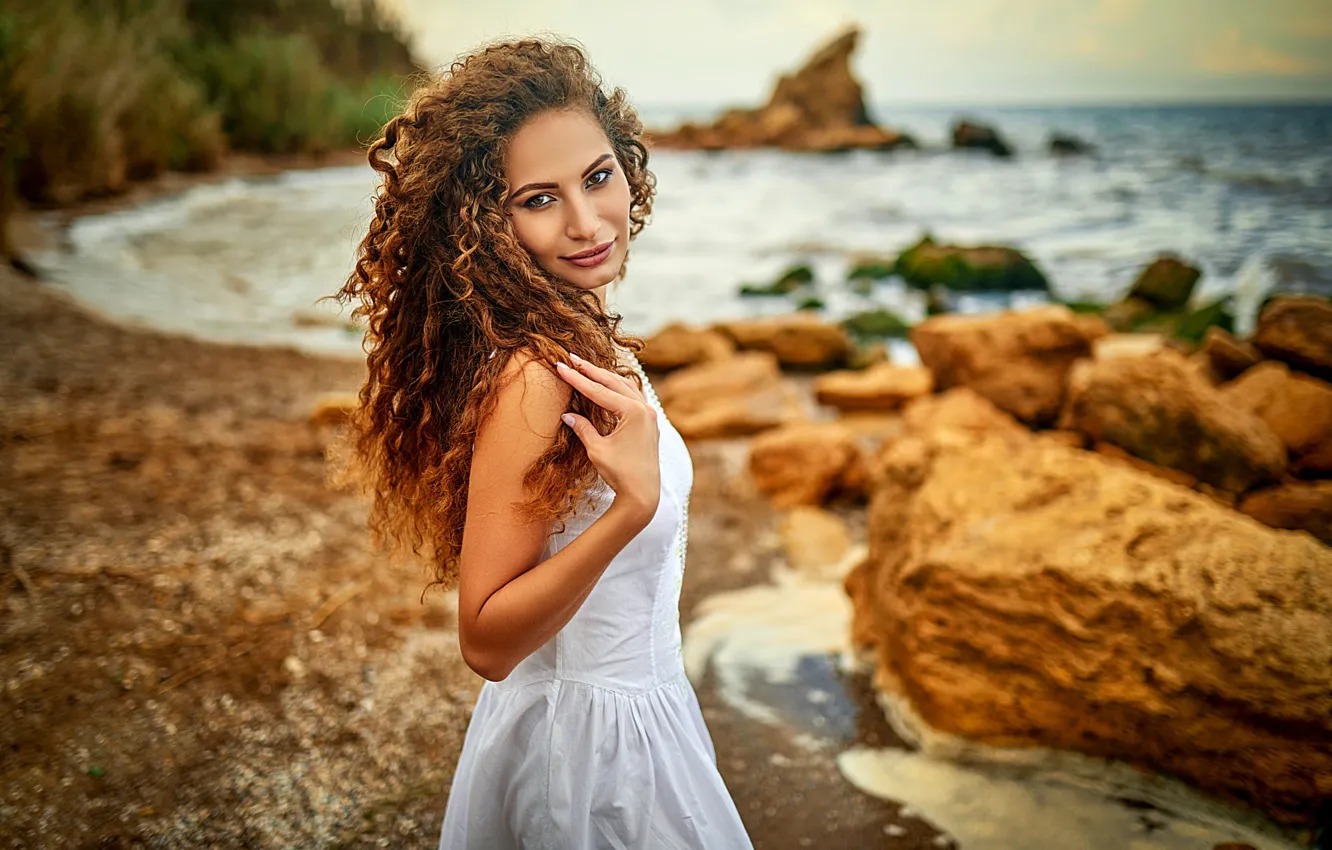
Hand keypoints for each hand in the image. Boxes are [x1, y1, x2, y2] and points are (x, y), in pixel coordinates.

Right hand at [555, 352, 660, 521]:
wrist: (643, 494)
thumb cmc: (620, 473)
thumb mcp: (597, 449)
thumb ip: (583, 428)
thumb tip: (567, 414)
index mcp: (634, 412)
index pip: (599, 391)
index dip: (577, 379)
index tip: (561, 366)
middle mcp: (645, 409)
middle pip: (613, 382)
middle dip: (591, 370)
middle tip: (572, 358)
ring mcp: (649, 415)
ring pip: (625, 387)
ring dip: (605, 377)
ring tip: (587, 367)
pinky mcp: (649, 423)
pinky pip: (633, 397)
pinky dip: (618, 389)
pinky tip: (608, 385)